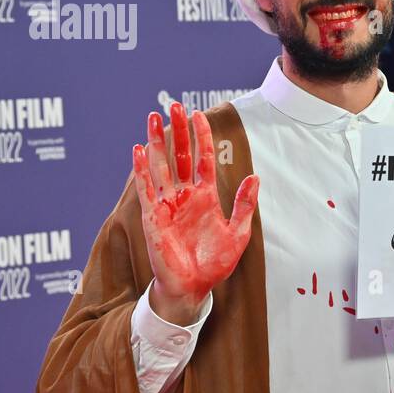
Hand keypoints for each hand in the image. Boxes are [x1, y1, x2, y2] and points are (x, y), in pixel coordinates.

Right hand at [132, 102, 258, 324]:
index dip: (202, 137)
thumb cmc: (214, 264)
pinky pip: (146, 188)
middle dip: (178, 131)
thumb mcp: (237, 233)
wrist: (193, 288)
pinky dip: (142, 168)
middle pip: (180, 155)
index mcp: (206, 197)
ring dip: (156, 141)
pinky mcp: (153, 216)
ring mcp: (167, 204)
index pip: (204, 159)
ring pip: (161, 165)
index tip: (200, 114)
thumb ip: (244, 205)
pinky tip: (139, 149)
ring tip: (153, 117)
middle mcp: (185, 195)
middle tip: (174, 105)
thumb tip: (255, 177)